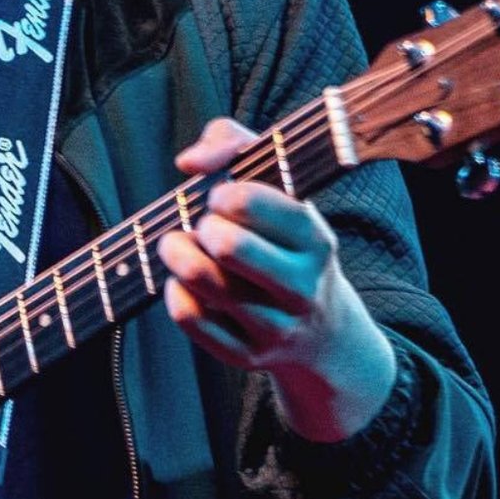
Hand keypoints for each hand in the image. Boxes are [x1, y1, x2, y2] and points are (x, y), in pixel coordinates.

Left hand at [157, 117, 397, 440]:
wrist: (324, 334)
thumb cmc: (285, 241)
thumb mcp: (279, 186)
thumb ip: (234, 143)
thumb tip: (189, 162)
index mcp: (315, 239)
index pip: (255, 203)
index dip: (225, 193)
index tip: (220, 196)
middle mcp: (302, 286)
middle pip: (227, 245)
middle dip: (202, 226)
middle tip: (203, 226)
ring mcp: (276, 326)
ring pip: (203, 280)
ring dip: (178, 255)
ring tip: (180, 246)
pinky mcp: (248, 355)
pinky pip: (191, 318)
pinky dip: (175, 294)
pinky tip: (183, 284)